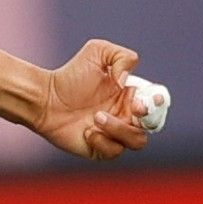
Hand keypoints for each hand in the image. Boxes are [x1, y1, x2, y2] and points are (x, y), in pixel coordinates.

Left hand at [32, 38, 152, 159]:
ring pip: (137, 141)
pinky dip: (102, 141)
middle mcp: (126, 115)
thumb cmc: (70, 75)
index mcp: (130, 95)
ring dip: (119, 129)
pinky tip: (86, 131)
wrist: (44, 97)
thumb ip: (122, 56)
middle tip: (132, 109)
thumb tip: (129, 82)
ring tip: (95, 117)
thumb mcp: (97, 52)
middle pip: (153, 125)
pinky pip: (115, 152)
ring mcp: (115, 134)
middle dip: (147, 119)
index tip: (144, 99)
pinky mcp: (102, 149)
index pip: (157, 103)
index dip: (157, 103)